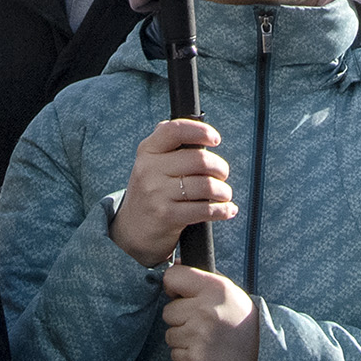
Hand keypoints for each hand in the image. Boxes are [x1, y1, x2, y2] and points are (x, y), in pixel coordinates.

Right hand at [111, 118, 232, 263]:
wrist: (132, 230)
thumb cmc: (152, 191)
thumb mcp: (151, 163)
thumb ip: (169, 144)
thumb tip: (199, 130)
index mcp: (147, 150)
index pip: (174, 130)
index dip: (199, 131)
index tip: (215, 139)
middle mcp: (149, 169)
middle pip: (199, 160)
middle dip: (220, 167)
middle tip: (223, 174)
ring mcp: (156, 194)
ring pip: (205, 186)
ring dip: (223, 191)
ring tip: (224, 194)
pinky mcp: (167, 216)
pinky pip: (205, 210)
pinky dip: (222, 210)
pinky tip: (228, 210)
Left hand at [158, 263, 261, 360]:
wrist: (262, 356)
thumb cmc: (241, 321)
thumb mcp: (229, 291)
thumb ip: (202, 277)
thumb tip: (174, 263)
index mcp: (214, 288)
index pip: (172, 277)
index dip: (173, 287)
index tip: (181, 295)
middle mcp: (205, 310)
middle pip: (168, 311)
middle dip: (181, 318)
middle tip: (203, 324)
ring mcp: (199, 336)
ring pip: (169, 334)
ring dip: (183, 339)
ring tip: (205, 339)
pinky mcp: (196, 359)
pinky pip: (174, 354)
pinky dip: (187, 356)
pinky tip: (205, 353)